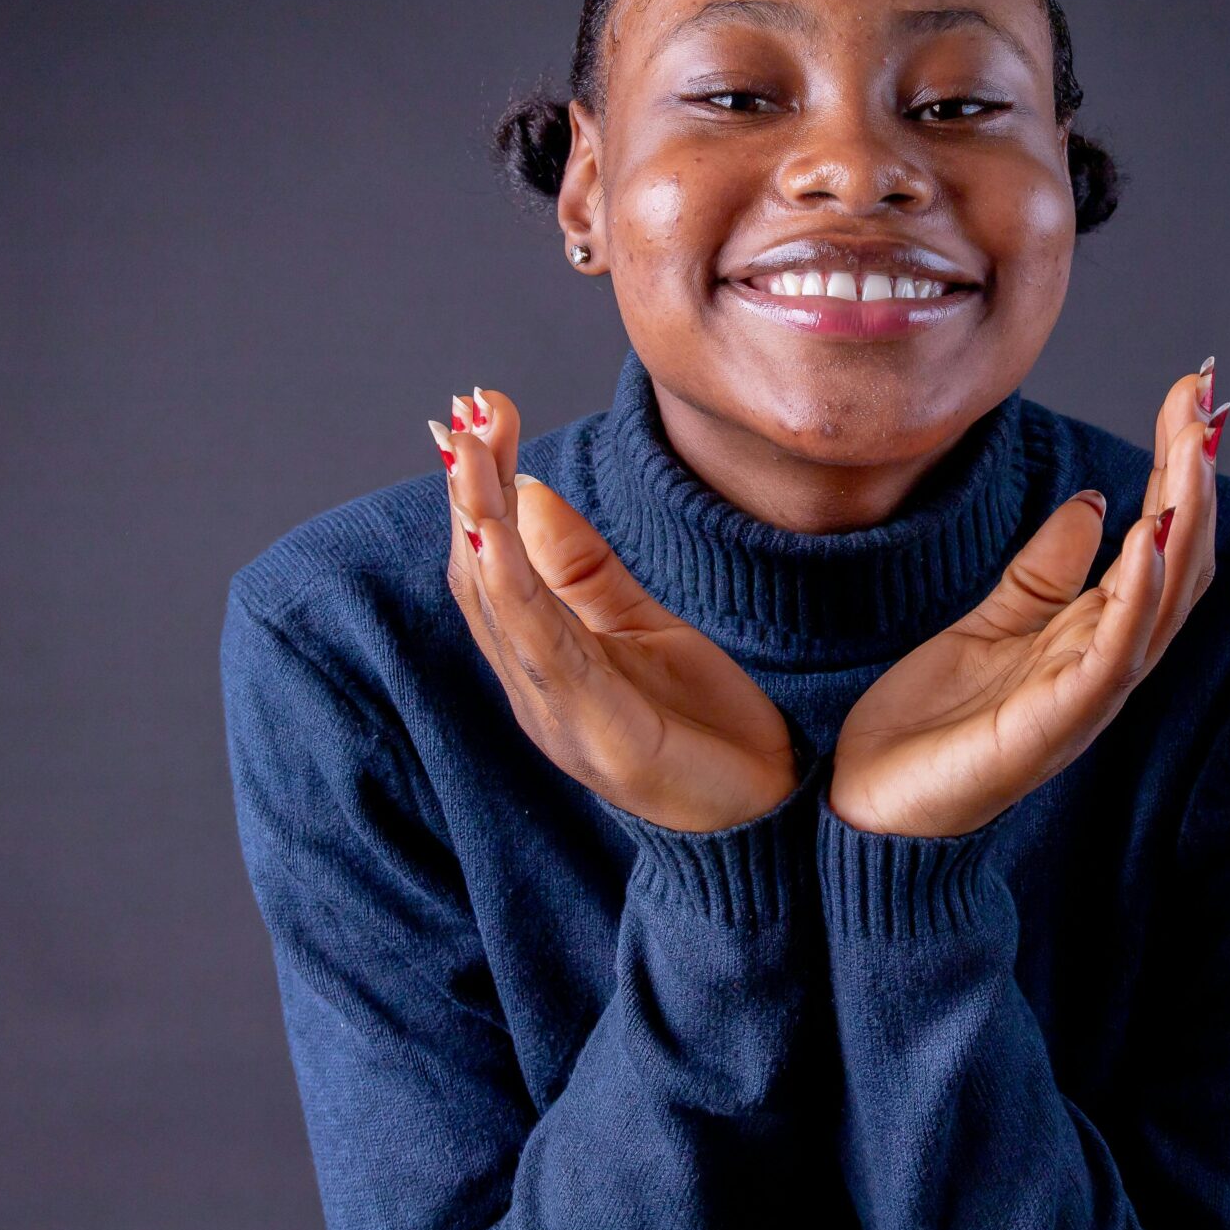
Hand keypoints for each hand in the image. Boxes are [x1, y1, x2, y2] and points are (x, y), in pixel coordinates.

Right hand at [436, 387, 797, 831]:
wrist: (766, 818)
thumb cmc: (702, 727)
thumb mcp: (642, 626)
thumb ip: (584, 568)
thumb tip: (530, 490)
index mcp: (541, 659)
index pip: (490, 560)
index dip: (474, 488)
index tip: (474, 412)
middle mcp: (533, 686)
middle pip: (479, 573)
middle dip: (468, 488)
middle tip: (463, 411)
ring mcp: (557, 712)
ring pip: (499, 605)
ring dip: (477, 524)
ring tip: (466, 455)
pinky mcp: (595, 734)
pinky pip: (543, 650)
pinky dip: (513, 590)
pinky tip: (495, 540)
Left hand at [830, 361, 1226, 836]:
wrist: (866, 805)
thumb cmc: (930, 724)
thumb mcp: (988, 620)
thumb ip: (1044, 569)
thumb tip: (1094, 498)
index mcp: (1093, 636)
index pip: (1160, 541)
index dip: (1181, 470)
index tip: (1194, 394)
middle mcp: (1106, 665)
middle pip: (1179, 562)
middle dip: (1197, 478)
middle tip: (1206, 399)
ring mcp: (1086, 698)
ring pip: (1161, 601)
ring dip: (1184, 522)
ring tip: (1195, 450)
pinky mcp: (1052, 726)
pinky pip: (1112, 657)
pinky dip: (1138, 598)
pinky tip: (1150, 540)